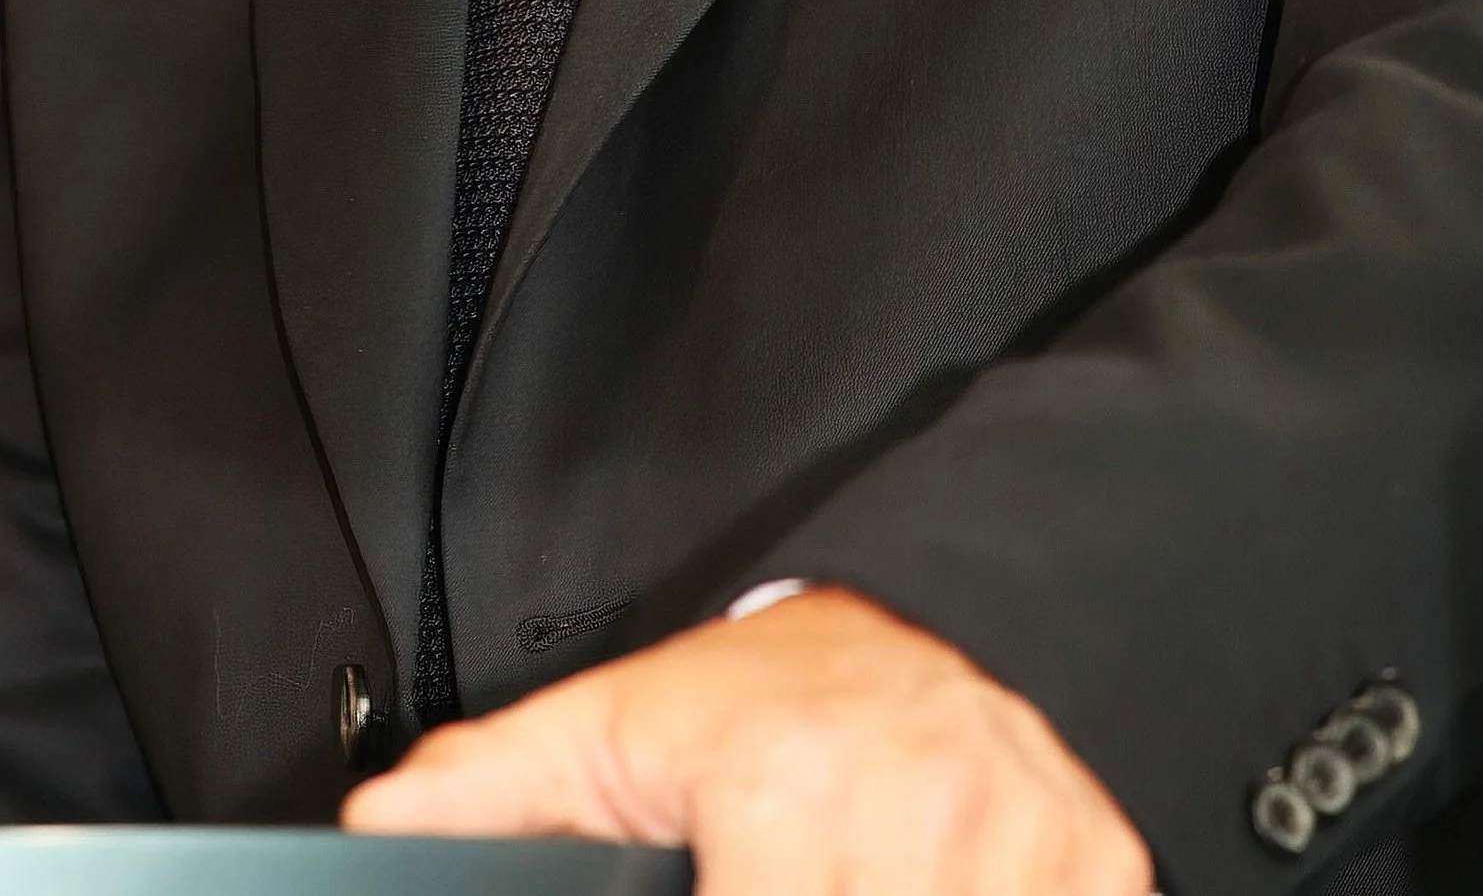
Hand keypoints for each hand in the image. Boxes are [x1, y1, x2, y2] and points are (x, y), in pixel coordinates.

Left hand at [342, 583, 1153, 895]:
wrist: (956, 614)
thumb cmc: (786, 687)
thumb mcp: (629, 721)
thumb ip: (502, 790)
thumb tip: (382, 827)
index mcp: (786, 795)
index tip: (728, 894)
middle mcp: (915, 818)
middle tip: (790, 880)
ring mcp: (1020, 852)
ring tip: (852, 883)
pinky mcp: (1100, 873)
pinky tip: (935, 891)